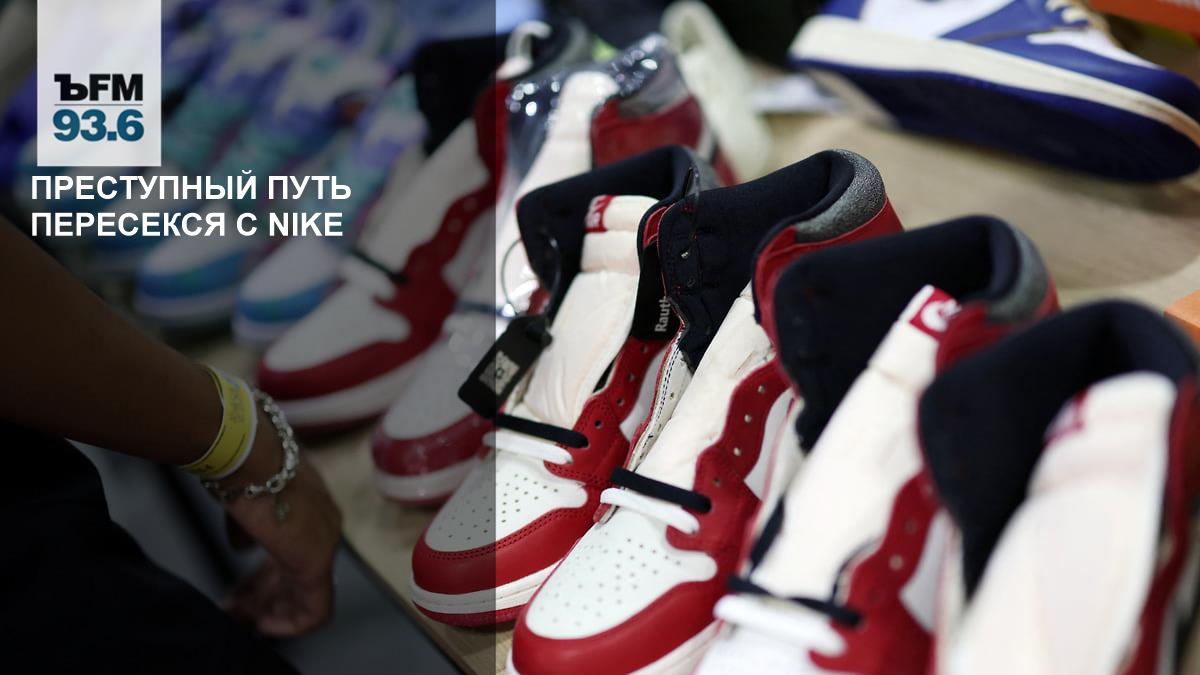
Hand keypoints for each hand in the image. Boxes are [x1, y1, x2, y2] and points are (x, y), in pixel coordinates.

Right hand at [221, 411, 341, 637]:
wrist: (247, 452)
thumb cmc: (242, 462)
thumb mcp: (245, 495)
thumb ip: (249, 524)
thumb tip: (242, 545)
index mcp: (312, 503)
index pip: (294, 546)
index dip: (268, 571)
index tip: (243, 587)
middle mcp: (325, 522)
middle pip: (298, 571)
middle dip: (266, 593)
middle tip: (237, 609)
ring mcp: (325, 542)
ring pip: (304, 592)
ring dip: (272, 609)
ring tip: (241, 618)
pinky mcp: (315, 562)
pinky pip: (314, 609)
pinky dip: (290, 623)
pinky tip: (265, 626)